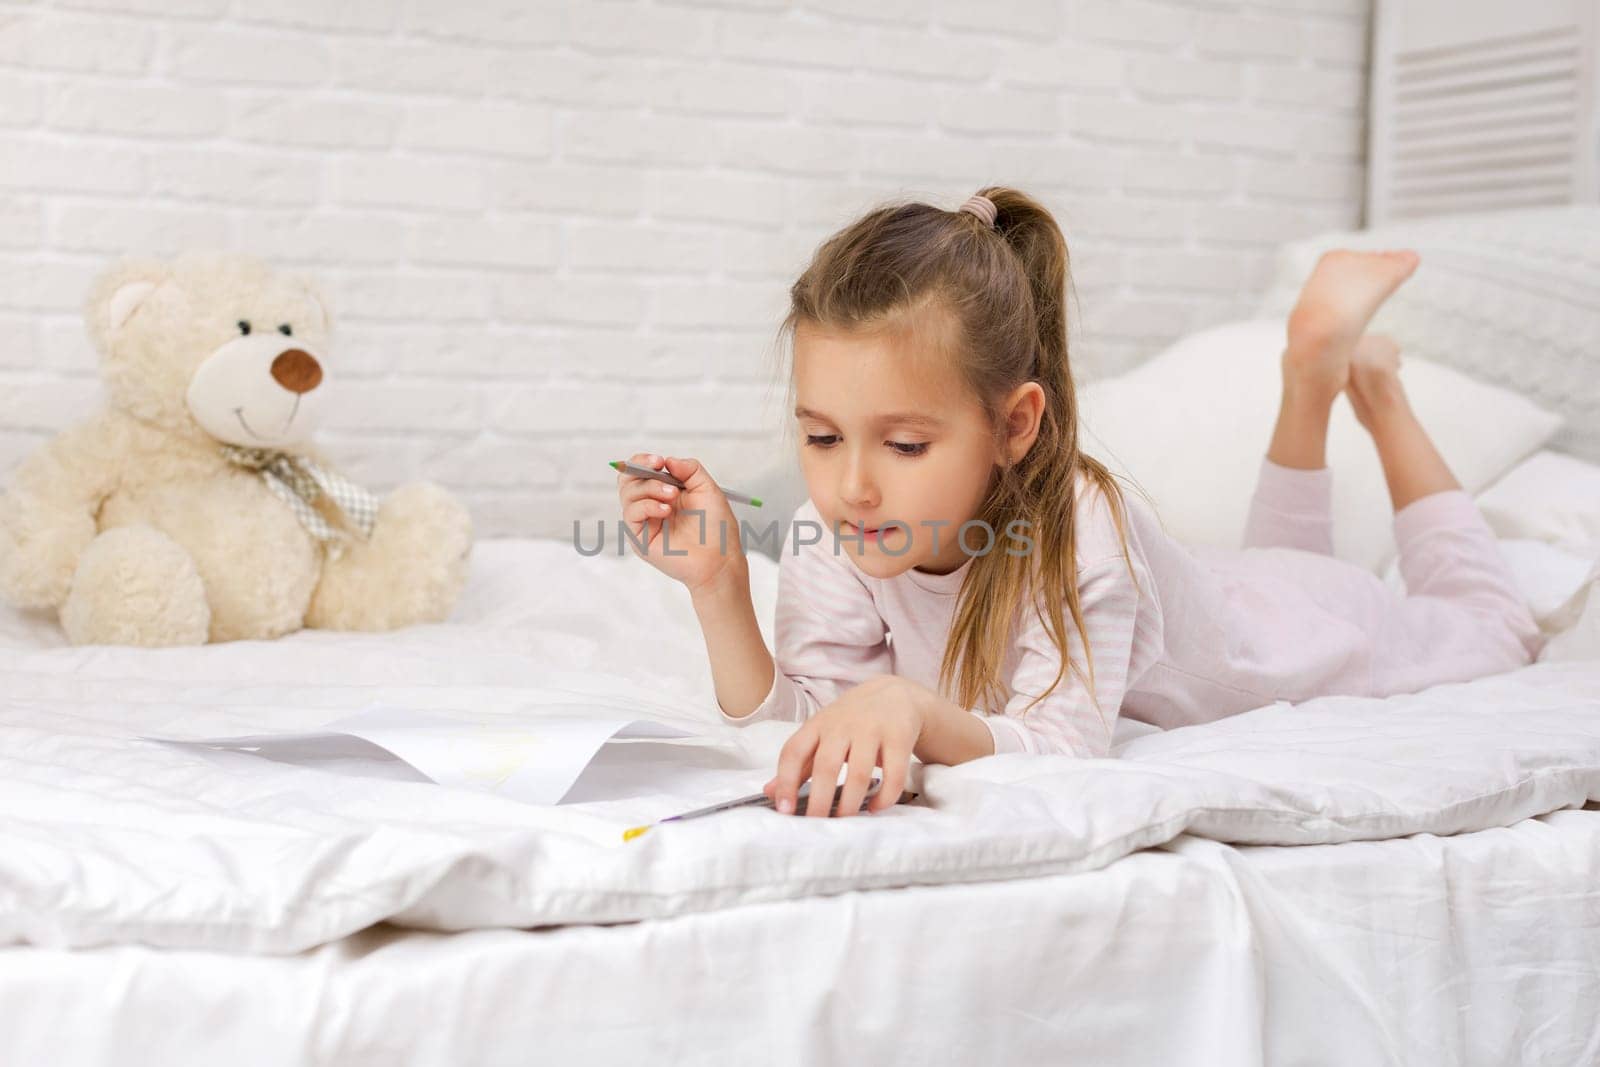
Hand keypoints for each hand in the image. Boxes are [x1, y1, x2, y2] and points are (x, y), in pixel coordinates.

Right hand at [615, 452, 743, 593]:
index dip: (643, 461)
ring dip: (650, 488)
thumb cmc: (716, 528)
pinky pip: (631, 514)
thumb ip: (689, 469)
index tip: (659, 460)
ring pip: (627, 494)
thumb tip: (668, 460)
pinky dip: (647, 506)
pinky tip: (665, 510)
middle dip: (641, 468)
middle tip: (659, 467)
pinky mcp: (640, 538)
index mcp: (664, 493)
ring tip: (672, 495)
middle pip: (627, 480)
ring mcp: (644, 522)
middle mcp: (651, 506)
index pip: (641, 471)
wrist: (719, 558)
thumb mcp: (707, 488)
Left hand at [763, 675, 923, 817]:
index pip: (794, 752)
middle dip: (819, 800)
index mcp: (817, 725)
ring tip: (845, 821)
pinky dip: (885, 797)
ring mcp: (872, 730)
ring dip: (851, 803)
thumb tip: (769, 793)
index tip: (784, 811)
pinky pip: (894, 774)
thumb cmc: (851, 720)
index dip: (786, 782)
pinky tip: (876, 808)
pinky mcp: (899, 737)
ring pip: (859, 773)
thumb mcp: (821, 734)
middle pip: (826, 765)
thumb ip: (798, 763)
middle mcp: (842, 725)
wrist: (894, 694)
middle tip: (816, 825)